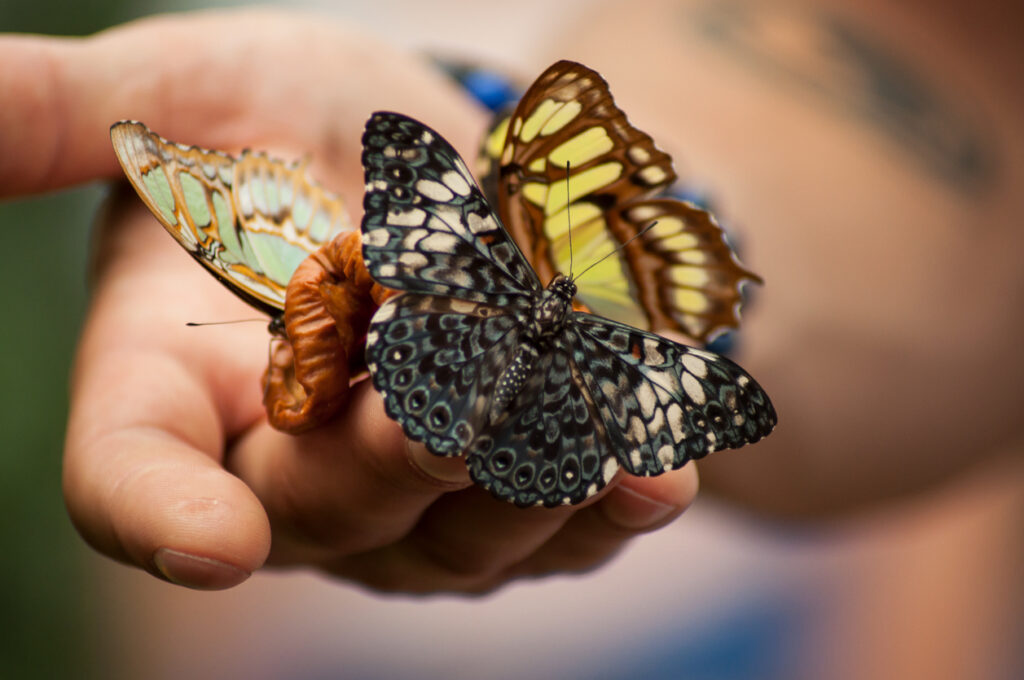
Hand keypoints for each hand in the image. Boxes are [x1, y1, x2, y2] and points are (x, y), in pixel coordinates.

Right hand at [1, 9, 697, 590]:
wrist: (432, 165)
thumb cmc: (284, 124)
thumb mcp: (183, 92)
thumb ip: (68, 114)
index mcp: (172, 381)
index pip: (132, 471)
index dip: (156, 512)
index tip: (212, 543)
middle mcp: (280, 468)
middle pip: (325, 506)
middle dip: (402, 447)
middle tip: (476, 368)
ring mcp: (403, 508)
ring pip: (460, 534)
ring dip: (532, 473)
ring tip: (595, 404)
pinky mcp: (506, 507)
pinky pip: (562, 528)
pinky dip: (613, 497)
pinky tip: (662, 465)